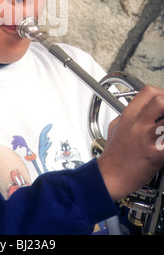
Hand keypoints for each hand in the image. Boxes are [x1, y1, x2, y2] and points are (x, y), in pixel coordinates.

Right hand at [97, 85, 163, 200]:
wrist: (110, 177)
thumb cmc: (113, 155)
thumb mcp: (115, 127)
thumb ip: (128, 116)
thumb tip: (140, 110)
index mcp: (128, 115)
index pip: (149, 92)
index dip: (162, 93)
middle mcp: (137, 124)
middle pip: (161, 101)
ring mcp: (147, 139)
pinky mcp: (156, 155)